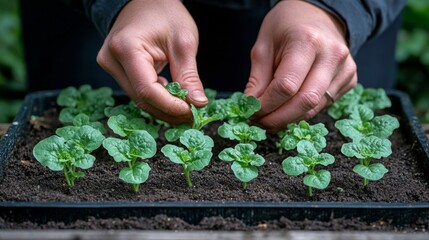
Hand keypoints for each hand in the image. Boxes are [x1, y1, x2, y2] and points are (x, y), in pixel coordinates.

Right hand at [97, 0, 206, 124]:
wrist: (144, 0)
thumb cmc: (165, 13)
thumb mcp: (183, 42)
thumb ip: (189, 76)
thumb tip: (198, 105)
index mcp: (126, 48)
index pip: (147, 89)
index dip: (169, 106)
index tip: (191, 113)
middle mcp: (111, 59)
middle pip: (141, 98)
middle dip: (168, 111)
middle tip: (192, 117)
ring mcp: (109, 65)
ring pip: (138, 98)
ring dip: (163, 108)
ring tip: (186, 110)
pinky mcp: (114, 69)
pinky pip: (136, 91)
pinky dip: (156, 99)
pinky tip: (172, 99)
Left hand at [244, 0, 356, 131]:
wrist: (317, 14)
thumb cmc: (286, 27)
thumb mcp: (263, 45)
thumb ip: (258, 78)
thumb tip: (252, 107)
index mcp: (307, 41)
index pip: (286, 86)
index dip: (267, 105)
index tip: (252, 112)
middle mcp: (332, 55)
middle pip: (305, 101)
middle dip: (279, 118)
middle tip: (261, 123)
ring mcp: (345, 68)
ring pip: (315, 108)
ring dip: (290, 119)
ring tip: (271, 118)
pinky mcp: (350, 79)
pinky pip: (324, 105)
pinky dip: (303, 112)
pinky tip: (289, 108)